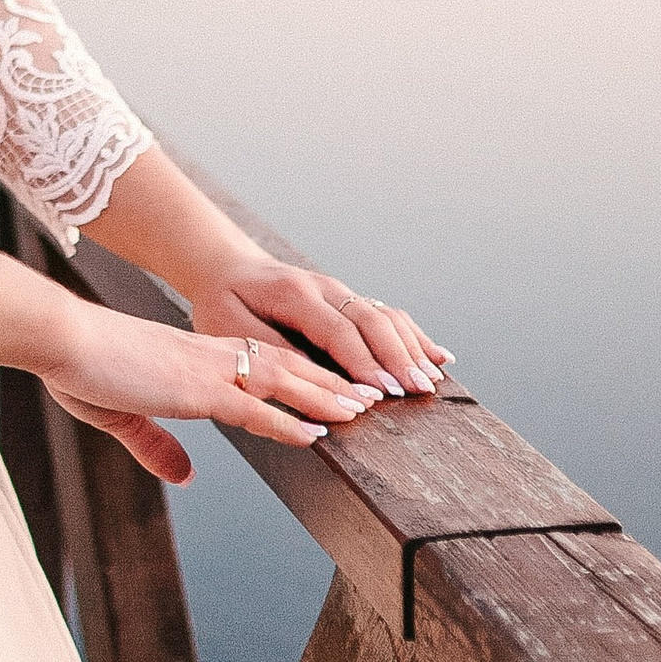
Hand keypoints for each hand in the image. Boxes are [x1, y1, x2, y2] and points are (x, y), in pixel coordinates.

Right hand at [36, 299, 384, 488]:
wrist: (60, 338)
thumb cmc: (79, 365)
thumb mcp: (122, 413)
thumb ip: (156, 445)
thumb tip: (185, 475)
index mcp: (194, 358)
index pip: (261, 362)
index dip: (300, 375)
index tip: (331, 386)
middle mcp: (210, 358)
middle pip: (286, 367)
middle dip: (330, 381)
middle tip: (371, 394)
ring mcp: (206, 372)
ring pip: (283, 382)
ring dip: (327, 397)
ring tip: (365, 410)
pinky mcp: (195, 390)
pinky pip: (254, 408)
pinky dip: (290, 421)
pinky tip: (319, 434)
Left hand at [190, 254, 450, 402]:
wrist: (227, 269)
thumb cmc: (223, 302)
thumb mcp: (227, 325)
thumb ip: (267, 348)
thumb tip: (308, 376)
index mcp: (293, 293)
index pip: (336, 330)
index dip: (362, 362)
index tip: (382, 392)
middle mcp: (324, 287)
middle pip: (370, 320)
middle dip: (397, 358)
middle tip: (417, 392)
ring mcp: (340, 291)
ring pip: (385, 316)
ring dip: (411, 348)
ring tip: (432, 381)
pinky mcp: (348, 300)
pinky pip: (387, 315)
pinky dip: (414, 336)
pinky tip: (438, 357)